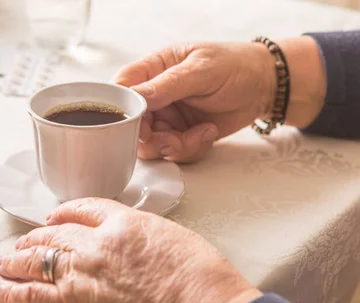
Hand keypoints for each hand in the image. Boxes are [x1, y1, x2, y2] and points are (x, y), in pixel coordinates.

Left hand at [0, 198, 261, 302]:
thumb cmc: (202, 278)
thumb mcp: (173, 238)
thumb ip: (144, 235)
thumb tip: (136, 243)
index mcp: (123, 221)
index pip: (82, 209)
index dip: (63, 213)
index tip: (54, 217)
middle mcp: (96, 242)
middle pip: (53, 233)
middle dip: (34, 238)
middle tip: (23, 244)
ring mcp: (82, 272)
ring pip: (37, 260)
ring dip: (16, 261)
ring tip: (3, 263)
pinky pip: (32, 295)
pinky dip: (11, 292)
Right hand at [114, 37, 324, 162]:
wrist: (264, 86)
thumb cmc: (235, 65)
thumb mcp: (202, 69)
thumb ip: (168, 84)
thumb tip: (137, 95)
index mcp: (153, 70)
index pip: (121, 89)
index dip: (122, 110)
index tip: (139, 122)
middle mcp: (154, 96)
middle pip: (131, 125)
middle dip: (151, 138)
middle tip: (172, 138)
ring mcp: (166, 118)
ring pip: (150, 145)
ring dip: (173, 146)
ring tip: (199, 133)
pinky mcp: (180, 136)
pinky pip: (173, 153)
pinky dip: (191, 149)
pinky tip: (208, 132)